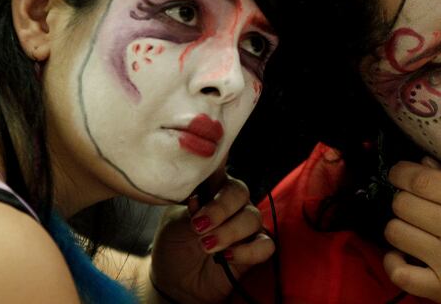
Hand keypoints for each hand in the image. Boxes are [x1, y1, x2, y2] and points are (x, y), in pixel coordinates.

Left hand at [149, 169, 274, 303]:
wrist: (176, 282)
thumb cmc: (174, 245)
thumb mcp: (174, 224)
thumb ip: (190, 210)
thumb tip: (198, 199)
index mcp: (211, 189)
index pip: (220, 167)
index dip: (219, 159)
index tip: (211, 161)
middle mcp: (232, 203)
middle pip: (240, 192)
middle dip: (220, 208)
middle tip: (199, 226)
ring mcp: (245, 225)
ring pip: (253, 218)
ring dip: (229, 232)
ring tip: (205, 246)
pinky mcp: (255, 249)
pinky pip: (265, 245)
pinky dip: (248, 251)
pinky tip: (227, 256)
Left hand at [383, 159, 440, 303]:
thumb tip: (423, 163)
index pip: (423, 181)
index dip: (401, 172)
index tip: (399, 171)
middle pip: (404, 204)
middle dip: (401, 196)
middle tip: (410, 198)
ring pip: (396, 233)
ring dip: (397, 224)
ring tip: (410, 223)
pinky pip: (400, 274)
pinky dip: (392, 261)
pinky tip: (401, 252)